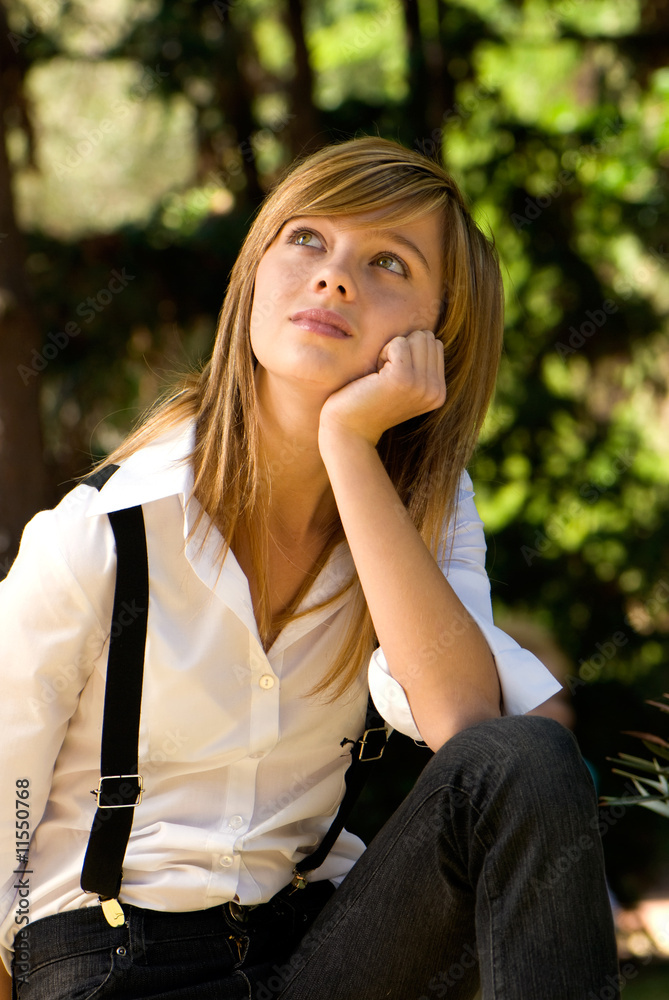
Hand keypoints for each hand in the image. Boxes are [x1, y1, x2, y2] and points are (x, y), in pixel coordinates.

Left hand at [319, 329, 445, 446]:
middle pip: (426, 338)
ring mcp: (422, 385)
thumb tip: (428, 336)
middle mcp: (436, 390)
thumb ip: (420, 365)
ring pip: (415, 337)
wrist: (349, 429)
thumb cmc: (369, 401)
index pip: (434, 344)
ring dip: (391, 350)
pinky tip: (374, 376)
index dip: (409, 352)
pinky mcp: (403, 378)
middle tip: (384, 376)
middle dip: (401, 349)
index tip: (392, 377)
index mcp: (439, 392)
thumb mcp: (404, 385)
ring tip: (380, 377)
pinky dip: (382, 352)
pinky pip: (398, 343)